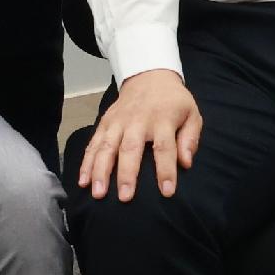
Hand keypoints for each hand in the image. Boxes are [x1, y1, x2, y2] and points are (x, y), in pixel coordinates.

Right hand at [80, 72, 202, 201]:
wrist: (149, 76)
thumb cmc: (173, 102)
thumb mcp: (191, 114)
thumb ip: (190, 138)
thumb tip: (186, 163)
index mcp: (162, 119)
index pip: (165, 147)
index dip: (165, 170)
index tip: (166, 192)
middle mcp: (138, 121)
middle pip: (130, 148)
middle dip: (126, 174)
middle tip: (125, 198)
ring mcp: (118, 122)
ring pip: (107, 147)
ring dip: (100, 171)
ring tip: (98, 194)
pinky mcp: (105, 122)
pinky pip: (94, 143)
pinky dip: (86, 162)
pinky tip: (83, 181)